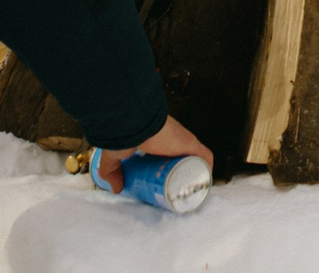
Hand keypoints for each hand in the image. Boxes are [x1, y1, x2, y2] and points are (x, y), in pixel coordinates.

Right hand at [95, 115, 211, 194]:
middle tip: (174, 194)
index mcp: (158, 139)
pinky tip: (201, 186)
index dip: (167, 171)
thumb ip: (111, 171)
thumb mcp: (115, 156)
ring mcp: (184, 140)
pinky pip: (205, 158)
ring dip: (194, 176)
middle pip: (183, 161)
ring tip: (188, 194)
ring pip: (195, 160)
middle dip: (181, 178)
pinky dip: (206, 171)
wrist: (134, 123)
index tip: (161, 185)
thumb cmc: (125, 134)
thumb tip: (115, 188)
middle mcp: (174, 139)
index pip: (168, 156)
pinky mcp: (192, 143)